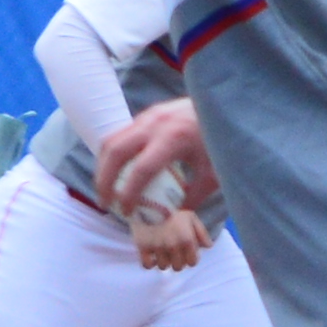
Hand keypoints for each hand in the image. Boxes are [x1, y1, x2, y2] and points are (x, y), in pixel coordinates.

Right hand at [96, 98, 217, 220]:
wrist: (224, 107)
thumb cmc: (221, 141)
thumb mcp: (212, 173)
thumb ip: (193, 197)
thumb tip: (172, 218)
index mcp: (174, 138)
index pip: (142, 169)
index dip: (129, 194)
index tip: (126, 212)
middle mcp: (155, 124)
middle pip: (115, 152)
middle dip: (104, 180)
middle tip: (104, 203)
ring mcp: (147, 116)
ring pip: (110, 141)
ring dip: (102, 167)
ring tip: (105, 190)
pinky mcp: (145, 115)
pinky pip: (118, 135)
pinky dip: (111, 156)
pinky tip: (114, 173)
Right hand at [126, 201, 210, 273]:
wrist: (149, 200)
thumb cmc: (172, 210)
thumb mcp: (190, 217)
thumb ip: (201, 232)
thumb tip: (208, 246)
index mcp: (187, 239)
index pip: (192, 262)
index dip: (190, 259)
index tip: (186, 254)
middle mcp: (173, 245)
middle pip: (178, 267)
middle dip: (177, 261)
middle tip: (173, 253)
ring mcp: (157, 247)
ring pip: (163, 267)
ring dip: (164, 261)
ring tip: (162, 253)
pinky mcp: (143, 247)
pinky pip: (147, 265)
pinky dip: (150, 263)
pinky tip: (152, 256)